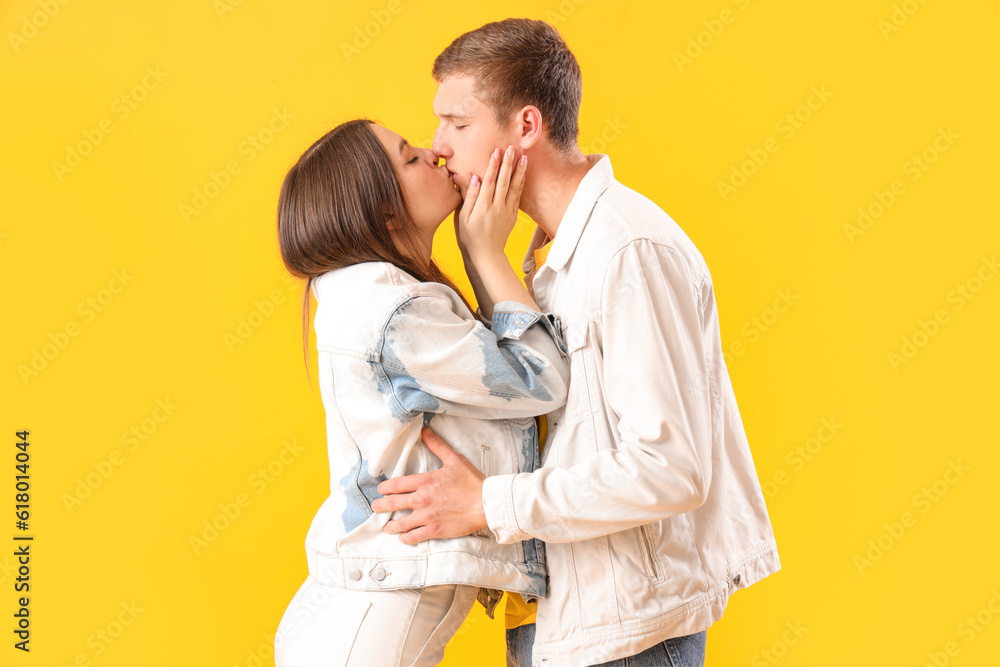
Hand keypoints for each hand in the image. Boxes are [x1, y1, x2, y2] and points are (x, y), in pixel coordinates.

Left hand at [370, 427, 488, 543]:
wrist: (486, 503)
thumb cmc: (472, 481)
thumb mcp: (454, 459)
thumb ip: (437, 445)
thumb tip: (425, 431)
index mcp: (425, 481)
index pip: (396, 485)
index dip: (385, 488)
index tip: (382, 490)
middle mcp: (422, 499)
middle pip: (393, 504)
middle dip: (381, 506)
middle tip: (376, 507)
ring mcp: (428, 516)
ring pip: (400, 523)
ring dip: (390, 525)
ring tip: (387, 526)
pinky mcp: (435, 529)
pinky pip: (414, 537)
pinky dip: (405, 538)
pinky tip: (403, 538)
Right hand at [458, 145, 526, 258]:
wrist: (488, 254)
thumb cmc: (471, 236)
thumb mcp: (463, 218)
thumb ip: (469, 197)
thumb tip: (474, 178)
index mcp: (483, 207)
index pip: (489, 181)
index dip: (493, 165)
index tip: (496, 151)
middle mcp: (497, 207)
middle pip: (503, 181)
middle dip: (508, 163)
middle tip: (511, 147)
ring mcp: (507, 211)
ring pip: (514, 187)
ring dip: (519, 171)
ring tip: (524, 157)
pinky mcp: (513, 215)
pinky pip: (518, 196)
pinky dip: (521, 184)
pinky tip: (523, 174)